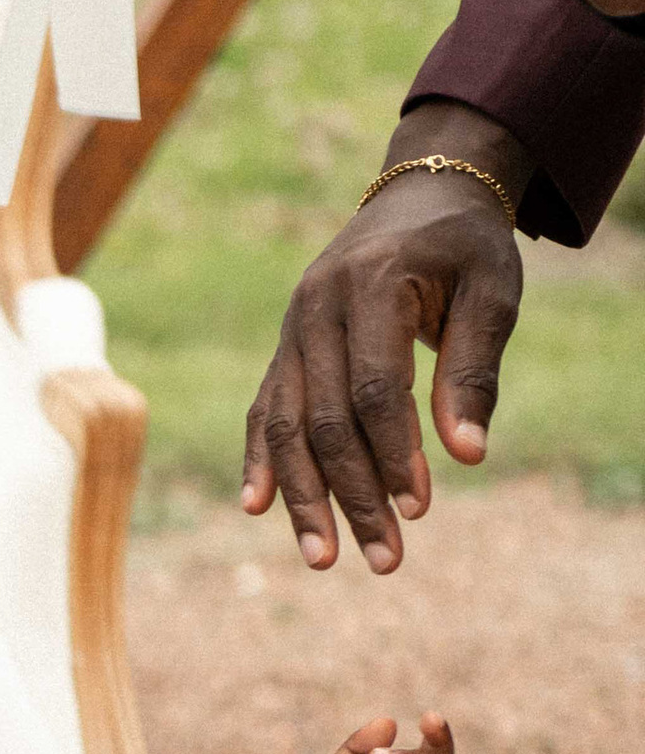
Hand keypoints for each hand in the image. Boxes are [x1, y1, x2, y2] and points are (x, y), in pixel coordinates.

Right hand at [243, 115, 526, 570]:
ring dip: (304, 498)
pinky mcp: (285, 349)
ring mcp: (292, 329)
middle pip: (322, 419)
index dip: (394, 453)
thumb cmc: (466, 247)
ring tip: (324, 559)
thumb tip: (468, 456)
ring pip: (284, 425)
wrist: (419, 194)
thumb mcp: (493, 294)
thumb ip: (475, 371)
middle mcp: (316, 308)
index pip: (374, 388)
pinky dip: (260, 461)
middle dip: (353, 495)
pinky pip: (264, 410)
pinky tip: (259, 509)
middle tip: (387, 558)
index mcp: (371, 284)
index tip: (420, 506)